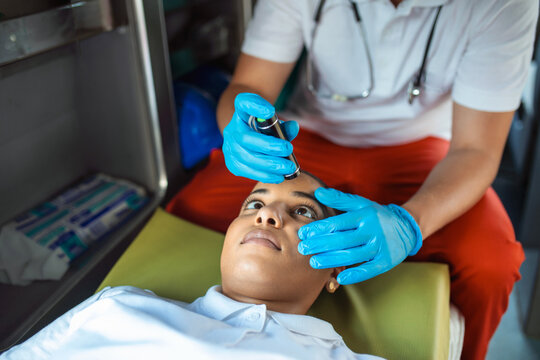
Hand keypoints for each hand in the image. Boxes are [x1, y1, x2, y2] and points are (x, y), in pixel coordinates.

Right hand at [222, 93, 298, 182]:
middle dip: (269, 146)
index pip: (243, 103)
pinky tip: (278, 176)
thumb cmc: (263, 130)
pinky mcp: (232, 163)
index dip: (254, 105)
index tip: (270, 111)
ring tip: (288, 167)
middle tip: (289, 149)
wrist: (247, 138)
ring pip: (247, 157)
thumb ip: (284, 127)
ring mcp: (229, 147)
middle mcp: (232, 129)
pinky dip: (264, 175)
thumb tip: (294, 128)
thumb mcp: (274, 124)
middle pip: (245, 138)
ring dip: (270, 165)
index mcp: (241, 113)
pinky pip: (247, 171)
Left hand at [297, 188, 421, 284]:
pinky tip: (340, 278)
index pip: (338, 223)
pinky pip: (369, 269)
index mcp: (364, 216)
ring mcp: (380, 247)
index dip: (319, 229)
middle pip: (342, 240)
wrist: (407, 227)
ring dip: (331, 260)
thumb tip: (318, 193)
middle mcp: (372, 231)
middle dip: (320, 244)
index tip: (303, 233)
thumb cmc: (377, 215)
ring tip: (313, 262)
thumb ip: (339, 199)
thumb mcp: (361, 203)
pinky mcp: (386, 261)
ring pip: (352, 255)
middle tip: (303, 248)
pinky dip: (355, 275)